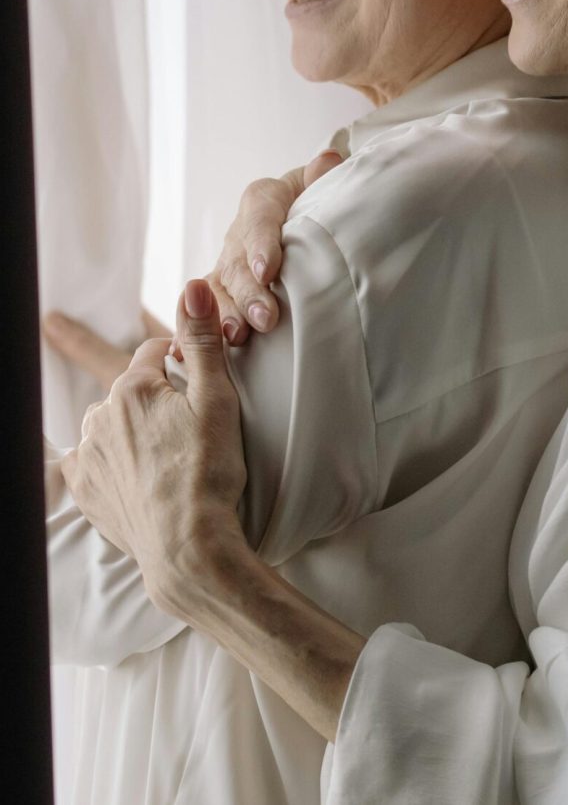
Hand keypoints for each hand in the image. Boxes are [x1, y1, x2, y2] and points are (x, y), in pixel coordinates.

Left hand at [62, 279, 247, 613]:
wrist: (187, 548)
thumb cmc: (209, 473)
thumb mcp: (217, 400)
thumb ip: (202, 340)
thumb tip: (192, 285)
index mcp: (134, 388)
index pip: (155, 352)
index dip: (182, 359)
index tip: (201, 378)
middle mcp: (101, 416)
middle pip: (133, 388)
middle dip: (158, 397)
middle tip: (191, 426)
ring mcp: (88, 455)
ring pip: (113, 423)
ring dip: (135, 428)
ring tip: (170, 455)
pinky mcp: (83, 489)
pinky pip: (95, 460)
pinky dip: (116, 461)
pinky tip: (142, 475)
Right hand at [206, 149, 341, 345]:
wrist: (299, 226)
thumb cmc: (313, 207)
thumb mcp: (319, 190)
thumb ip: (322, 180)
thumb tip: (329, 160)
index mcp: (262, 201)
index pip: (260, 217)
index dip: (262, 244)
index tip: (269, 270)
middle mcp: (237, 233)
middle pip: (237, 262)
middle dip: (249, 292)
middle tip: (265, 318)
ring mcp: (224, 264)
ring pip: (216, 290)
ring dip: (224, 315)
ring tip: (236, 337)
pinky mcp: (218, 292)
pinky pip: (200, 311)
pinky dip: (190, 332)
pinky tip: (184, 351)